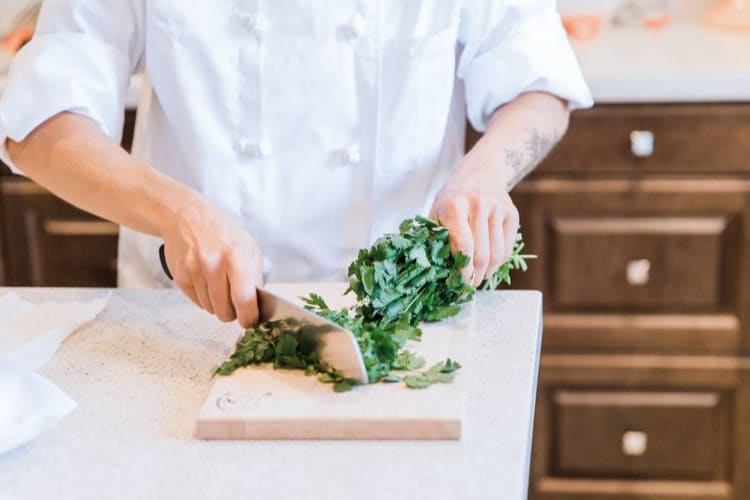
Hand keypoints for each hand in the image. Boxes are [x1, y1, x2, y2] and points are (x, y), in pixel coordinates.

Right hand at [160, 200, 262, 327]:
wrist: (187, 217)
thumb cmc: (222, 232)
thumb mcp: (248, 247)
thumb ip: (255, 276)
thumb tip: (258, 305)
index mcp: (236, 257)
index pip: (244, 300)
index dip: (249, 317)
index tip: (250, 321)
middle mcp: (214, 265)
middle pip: (225, 311)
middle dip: (233, 313)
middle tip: (235, 305)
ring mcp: (194, 271)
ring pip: (210, 309)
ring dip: (218, 305)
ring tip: (220, 286)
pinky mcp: (180, 276)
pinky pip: (197, 302)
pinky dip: (205, 299)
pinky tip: (207, 283)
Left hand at [430, 154, 519, 286]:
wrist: (480, 172)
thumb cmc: (452, 198)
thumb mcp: (436, 211)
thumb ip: (435, 237)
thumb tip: (436, 271)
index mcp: (455, 205)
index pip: (463, 246)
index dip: (462, 271)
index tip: (458, 284)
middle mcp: (478, 205)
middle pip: (481, 254)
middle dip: (475, 277)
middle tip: (468, 287)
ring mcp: (498, 208)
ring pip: (497, 254)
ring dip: (488, 273)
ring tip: (479, 278)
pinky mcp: (511, 213)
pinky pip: (507, 247)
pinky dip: (499, 262)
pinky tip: (489, 266)